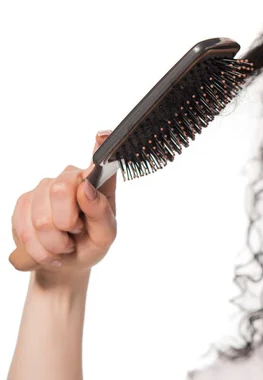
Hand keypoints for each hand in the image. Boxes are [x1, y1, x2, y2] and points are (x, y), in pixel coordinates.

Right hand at [10, 131, 116, 278]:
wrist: (65, 261)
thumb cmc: (91, 243)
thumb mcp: (105, 235)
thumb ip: (101, 213)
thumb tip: (86, 188)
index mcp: (98, 183)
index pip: (100, 161)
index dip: (100, 146)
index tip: (103, 135)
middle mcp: (71, 178)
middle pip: (59, 190)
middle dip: (66, 224)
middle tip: (74, 233)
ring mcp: (45, 187)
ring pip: (41, 218)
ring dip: (53, 242)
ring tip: (63, 245)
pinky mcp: (24, 201)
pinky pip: (24, 227)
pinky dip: (38, 248)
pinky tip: (48, 248)